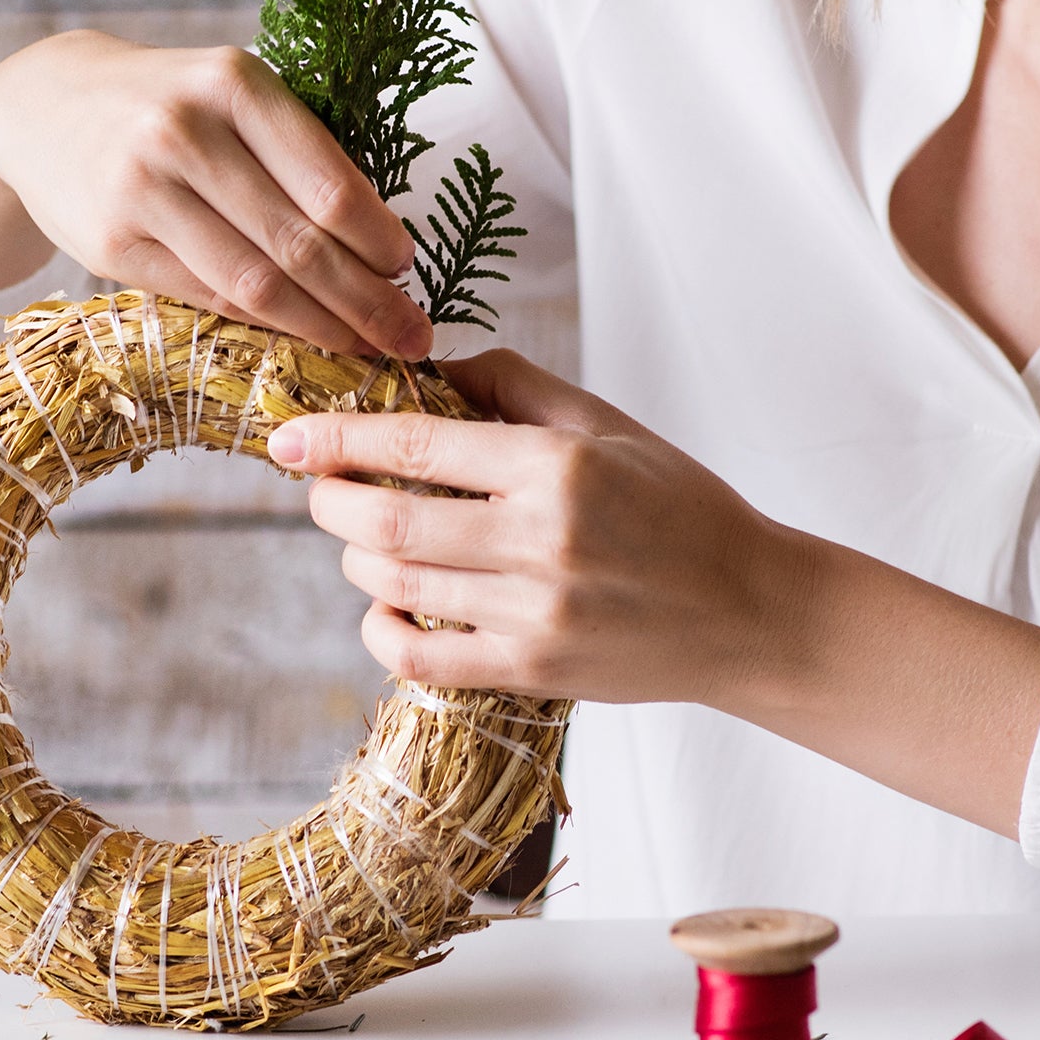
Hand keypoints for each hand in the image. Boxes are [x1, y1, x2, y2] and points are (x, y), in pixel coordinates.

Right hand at [0, 31, 432, 358]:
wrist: (41, 105)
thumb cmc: (168, 103)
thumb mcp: (230, 93)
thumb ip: (296, 153)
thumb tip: (383, 245)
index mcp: (234, 84)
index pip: (327, 184)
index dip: (377, 240)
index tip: (410, 269)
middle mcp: (185, 132)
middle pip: (299, 244)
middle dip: (368, 301)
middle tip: (412, 336)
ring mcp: (143, 191)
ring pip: (256, 283)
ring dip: (323, 325)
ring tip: (368, 347)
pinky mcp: (113, 245)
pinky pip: (209, 296)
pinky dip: (264, 325)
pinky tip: (302, 336)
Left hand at [269, 348, 1039, 837]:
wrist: (750, 611)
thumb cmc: (680, 508)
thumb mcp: (610, 426)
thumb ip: (516, 389)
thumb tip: (428, 369)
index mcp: (557, 466)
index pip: (416, 447)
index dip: (338, 439)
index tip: (288, 436)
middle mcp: (542, 539)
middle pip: (388, 523)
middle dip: (331, 502)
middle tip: (318, 488)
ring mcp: (535, 614)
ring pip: (397, 587)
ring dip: (358, 561)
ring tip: (364, 541)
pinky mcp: (533, 671)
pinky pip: (421, 658)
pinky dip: (384, 632)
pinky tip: (388, 609)